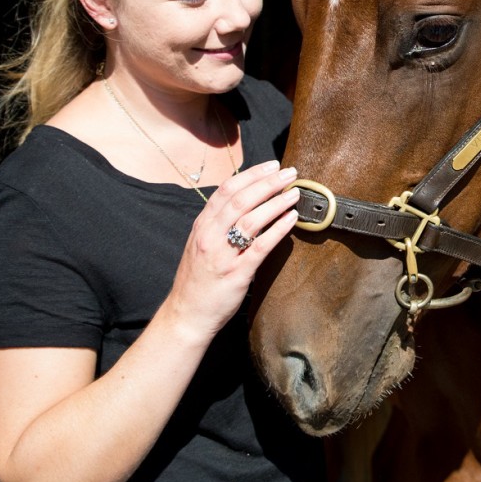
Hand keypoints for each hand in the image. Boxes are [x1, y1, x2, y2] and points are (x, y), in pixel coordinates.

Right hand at [167, 160, 299, 340]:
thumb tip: (245, 202)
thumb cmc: (197, 280)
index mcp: (202, 226)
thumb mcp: (200, 245)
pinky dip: (277, 229)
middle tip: (290, 172)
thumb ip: (218, 224)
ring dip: (276, 203)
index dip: (251, 175)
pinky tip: (291, 219)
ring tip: (295, 193)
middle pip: (241, 200)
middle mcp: (210, 236)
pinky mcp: (237, 274)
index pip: (226, 190)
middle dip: (268, 183)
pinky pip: (260, 247)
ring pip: (251, 220)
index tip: (271, 166)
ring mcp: (223, 255)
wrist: (186, 315)